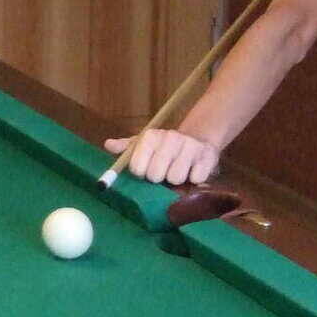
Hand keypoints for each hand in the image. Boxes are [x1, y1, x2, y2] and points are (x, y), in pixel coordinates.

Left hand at [103, 129, 221, 186]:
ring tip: (177, 171)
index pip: (137, 167)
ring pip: (175, 178)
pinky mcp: (207, 156)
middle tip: (163, 173)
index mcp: (151, 136)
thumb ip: (125, 147)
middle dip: (158, 178)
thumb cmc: (164, 147)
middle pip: (155, 175)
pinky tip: (192, 172)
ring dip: (176, 181)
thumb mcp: (143, 144)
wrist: (197, 140)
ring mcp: (190, 146)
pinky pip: (196, 178)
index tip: (145, 171)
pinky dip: (194, 180)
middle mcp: (170, 138)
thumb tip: (108, 145)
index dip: (141, 173)